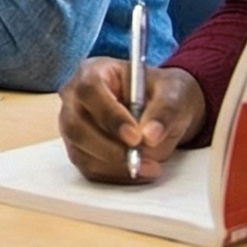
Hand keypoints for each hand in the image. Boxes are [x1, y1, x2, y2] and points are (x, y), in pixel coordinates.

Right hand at [59, 58, 206, 183]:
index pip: (89, 90)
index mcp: (93, 71)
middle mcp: (74, 97)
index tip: (135, 137)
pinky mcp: (78, 148)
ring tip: (150, 167)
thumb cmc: (164, 94)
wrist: (162, 111)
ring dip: (114, 165)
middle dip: (109, 148)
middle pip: (75, 125)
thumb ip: (165, 110)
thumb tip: (150, 135)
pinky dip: (115, 175)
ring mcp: (72, 124)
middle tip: (143, 160)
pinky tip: (140, 172)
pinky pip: (88, 168)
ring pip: (79, 151)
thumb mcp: (174, 93)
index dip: (109, 115)